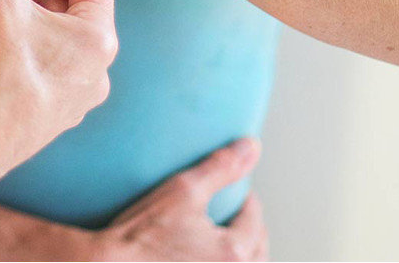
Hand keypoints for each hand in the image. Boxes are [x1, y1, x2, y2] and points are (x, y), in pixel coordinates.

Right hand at [93, 138, 267, 260]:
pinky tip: (208, 256)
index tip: (239, 192)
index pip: (254, 219)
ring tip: (228, 236)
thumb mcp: (184, 190)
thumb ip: (221, 167)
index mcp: (235, 251)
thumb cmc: (142, 231)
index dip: (248, 200)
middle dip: (250, 227)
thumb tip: (251, 146)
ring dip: (243, 252)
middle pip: (257, 248)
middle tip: (237, 212)